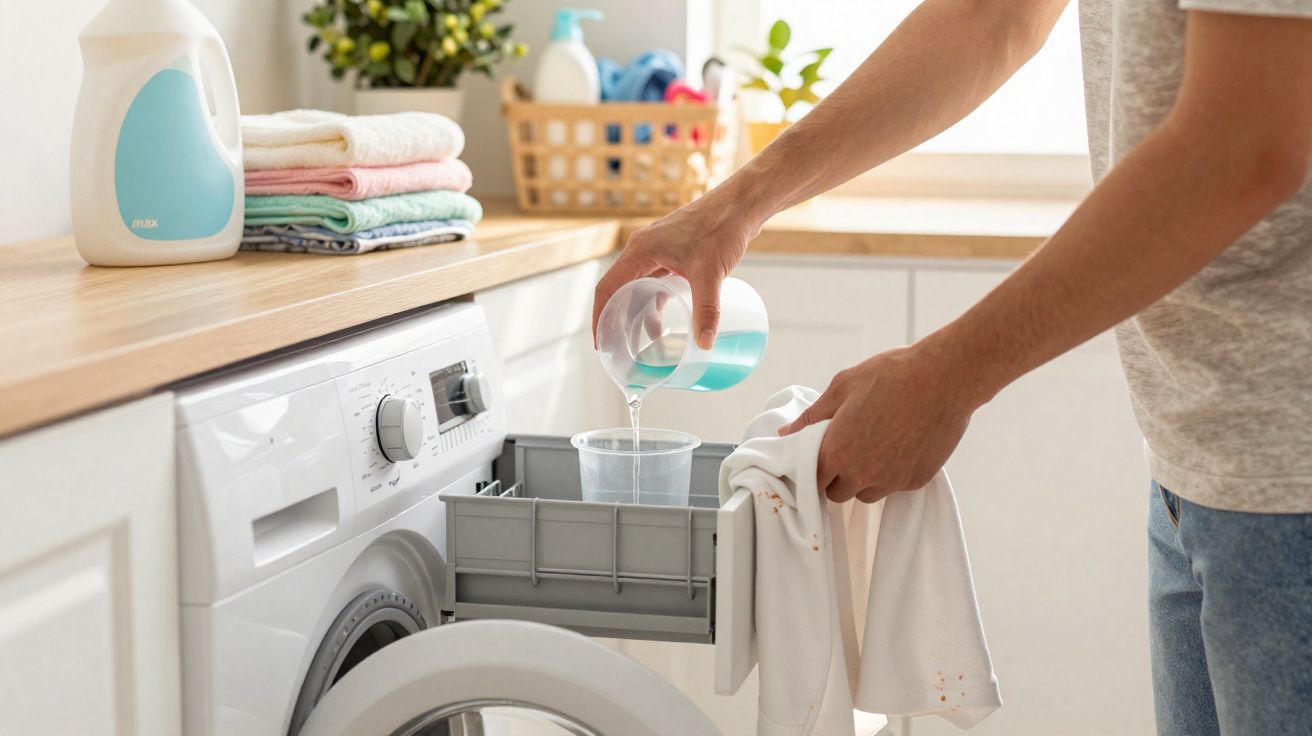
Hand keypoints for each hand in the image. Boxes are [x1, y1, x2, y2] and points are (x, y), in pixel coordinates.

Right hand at [593, 192, 756, 348]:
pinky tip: (664, 317)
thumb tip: (704, 343)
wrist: (740, 205)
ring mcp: (658, 250)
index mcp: (640, 251)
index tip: (601, 343)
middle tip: (622, 347)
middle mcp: (643, 249)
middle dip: (620, 320)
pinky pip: (655, 280)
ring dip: (640, 311)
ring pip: (639, 286)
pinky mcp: (673, 252)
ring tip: (646, 339)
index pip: (607, 288)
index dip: (600, 317)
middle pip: (620, 289)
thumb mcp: (710, 273)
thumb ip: (706, 310)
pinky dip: (656, 300)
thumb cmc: (720, 227)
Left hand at [777, 341, 986, 503]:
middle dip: (838, 477)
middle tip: (848, 448)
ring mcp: (892, 481)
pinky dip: (892, 474)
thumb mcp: (842, 387)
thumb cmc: (890, 375)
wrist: (944, 378)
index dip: (815, 469)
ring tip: (875, 447)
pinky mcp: (917, 481)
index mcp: (837, 452)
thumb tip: (785, 433)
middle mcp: (863, 474)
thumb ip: (811, 416)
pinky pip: (895, 487)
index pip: (813, 481)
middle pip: (838, 494)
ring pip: (867, 494)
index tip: (822, 457)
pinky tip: (899, 446)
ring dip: (865, 479)